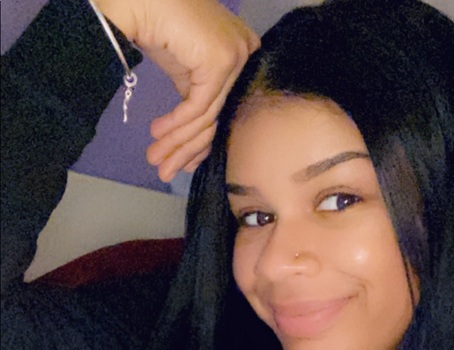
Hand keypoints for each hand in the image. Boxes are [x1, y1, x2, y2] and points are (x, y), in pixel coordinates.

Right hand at [96, 0, 259, 181]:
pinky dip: (176, 125)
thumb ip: (196, 96)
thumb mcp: (184, 69)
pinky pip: (197, 107)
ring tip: (156, 160)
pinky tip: (157, 134)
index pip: (223, 108)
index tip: (184, 163)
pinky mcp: (221, 62)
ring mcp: (236, 57)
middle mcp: (246, 55)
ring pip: (206, 117)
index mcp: (242, 56)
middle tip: (165, 170)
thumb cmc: (159, 25)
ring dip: (177, 142)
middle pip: (215, 116)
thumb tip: (195, 133)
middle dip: (187, 149)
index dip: (201, 142)